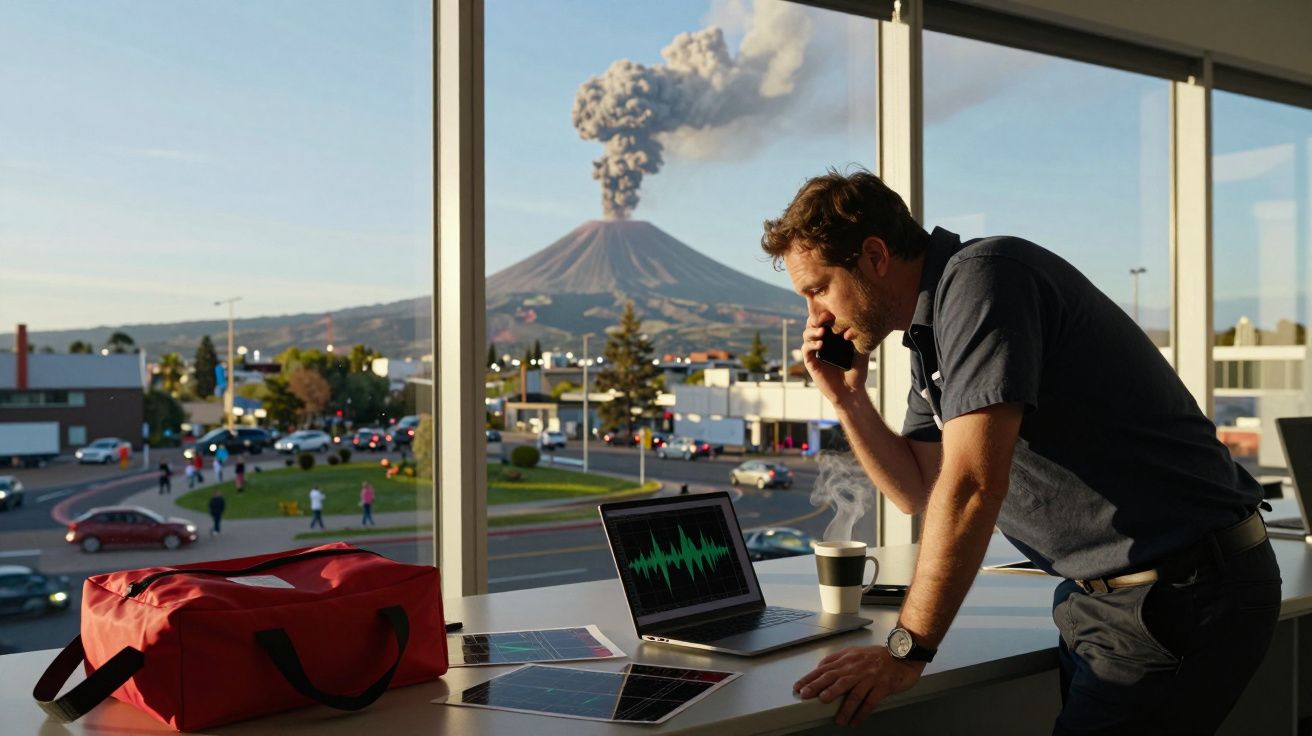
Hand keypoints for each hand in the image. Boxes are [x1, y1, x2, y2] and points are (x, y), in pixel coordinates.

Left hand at [793, 645, 924, 726]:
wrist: (902, 655)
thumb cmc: (877, 656)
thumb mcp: (854, 652)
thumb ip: (837, 659)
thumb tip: (820, 667)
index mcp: (848, 660)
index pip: (824, 669)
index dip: (810, 678)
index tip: (798, 687)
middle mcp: (857, 668)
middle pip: (835, 678)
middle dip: (819, 688)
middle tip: (807, 696)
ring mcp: (870, 677)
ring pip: (853, 693)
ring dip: (843, 707)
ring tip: (836, 718)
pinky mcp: (883, 686)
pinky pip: (871, 702)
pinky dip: (862, 713)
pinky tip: (855, 721)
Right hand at [800, 320, 870, 406]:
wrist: (851, 391)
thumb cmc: (857, 371)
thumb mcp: (861, 352)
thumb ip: (858, 338)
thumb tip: (855, 324)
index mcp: (833, 336)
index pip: (826, 319)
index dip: (826, 313)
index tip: (833, 311)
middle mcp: (823, 341)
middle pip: (813, 323)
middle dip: (817, 318)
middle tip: (826, 317)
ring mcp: (815, 351)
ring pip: (807, 334)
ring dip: (813, 331)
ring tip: (823, 332)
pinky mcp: (811, 362)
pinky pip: (806, 350)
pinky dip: (811, 345)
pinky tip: (820, 345)